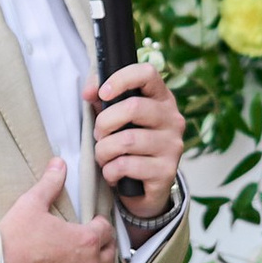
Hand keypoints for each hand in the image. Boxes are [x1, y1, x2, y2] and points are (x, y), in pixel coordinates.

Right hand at [0, 159, 122, 262]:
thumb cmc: (12, 239)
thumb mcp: (30, 204)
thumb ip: (50, 183)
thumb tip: (59, 162)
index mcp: (86, 240)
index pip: (105, 231)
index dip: (99, 227)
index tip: (94, 227)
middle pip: (109, 256)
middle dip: (104, 250)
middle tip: (96, 249)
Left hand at [90, 60, 184, 219]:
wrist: (145, 189)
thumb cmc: (127, 145)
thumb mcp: (115, 117)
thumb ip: (102, 98)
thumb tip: (88, 91)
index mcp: (161, 99)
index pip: (147, 73)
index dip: (121, 79)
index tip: (101, 93)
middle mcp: (173, 119)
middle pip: (133, 107)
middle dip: (104, 123)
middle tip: (99, 135)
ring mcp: (173, 146)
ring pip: (127, 140)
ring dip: (104, 150)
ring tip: (103, 157)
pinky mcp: (167, 171)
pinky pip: (127, 165)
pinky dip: (110, 171)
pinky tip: (113, 173)